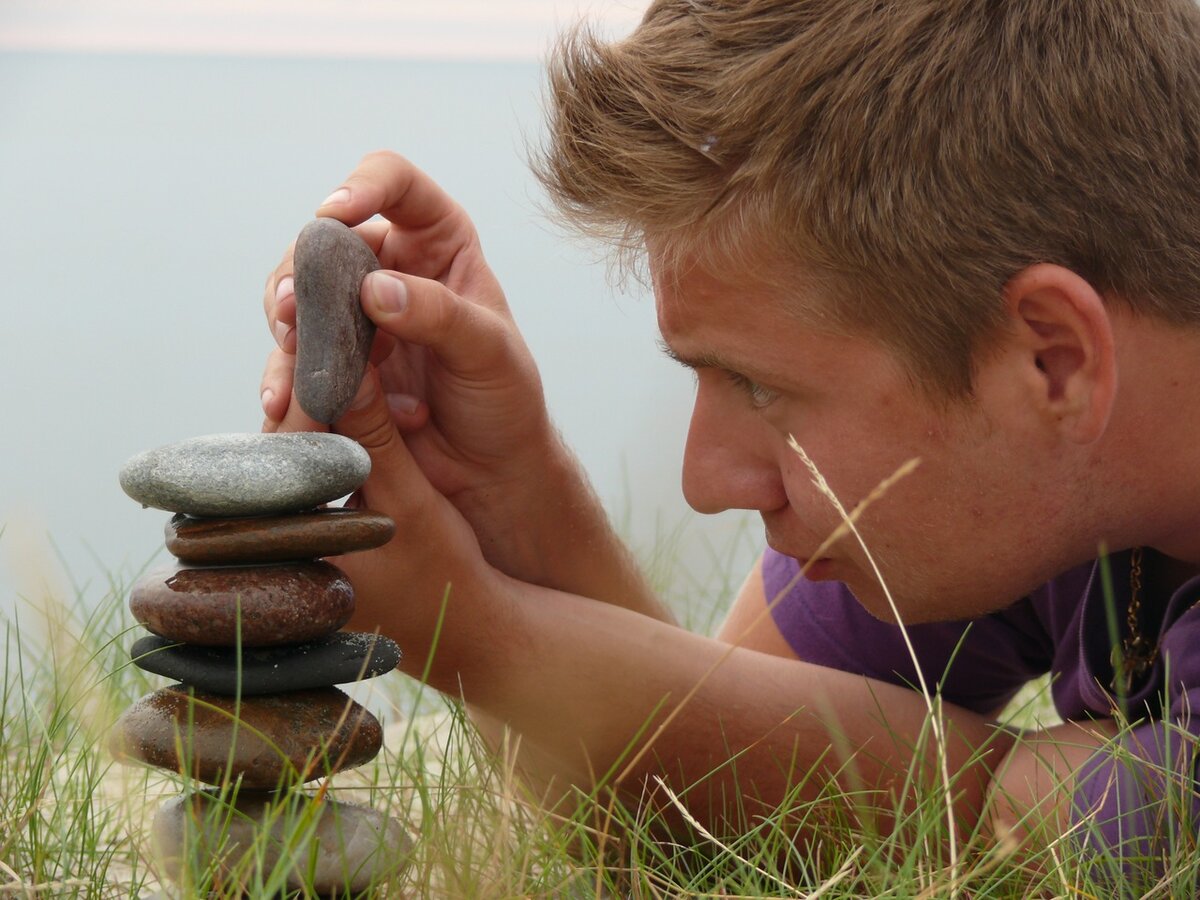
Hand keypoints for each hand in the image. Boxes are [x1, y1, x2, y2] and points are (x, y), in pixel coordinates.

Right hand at [262, 151, 558, 565]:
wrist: (489, 473)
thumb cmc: (505, 401)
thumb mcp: (490, 353)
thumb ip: (440, 315)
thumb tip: (374, 288)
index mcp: (437, 243)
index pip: (395, 184)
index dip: (362, 186)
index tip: (335, 211)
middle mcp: (389, 268)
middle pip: (326, 241)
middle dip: (301, 269)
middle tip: (290, 307)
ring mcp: (354, 317)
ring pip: (297, 295)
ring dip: (284, 322)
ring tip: (288, 355)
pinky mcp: (332, 364)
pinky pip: (293, 356)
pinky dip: (284, 374)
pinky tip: (283, 401)